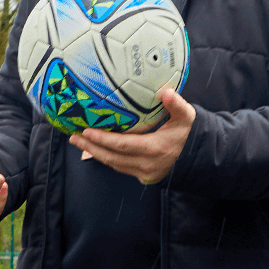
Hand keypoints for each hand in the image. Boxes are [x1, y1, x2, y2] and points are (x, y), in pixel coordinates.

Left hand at [68, 86, 195, 184]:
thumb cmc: (186, 132)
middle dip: (90, 147)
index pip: (123, 145)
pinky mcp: (143, 177)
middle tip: (73, 137)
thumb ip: (176, 104)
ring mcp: (144, 172)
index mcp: (155, 148)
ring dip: (94, 154)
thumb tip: (166, 92)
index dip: (103, 140)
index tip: (86, 131)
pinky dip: (105, 158)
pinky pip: (120, 167)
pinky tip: (93, 150)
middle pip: (112, 157)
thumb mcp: (186, 116)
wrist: (195, 154)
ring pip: (114, 164)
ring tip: (78, 141)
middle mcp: (147, 164)